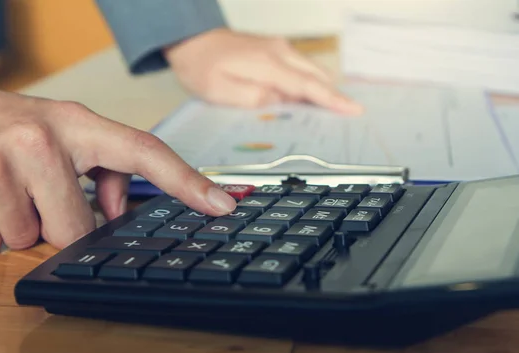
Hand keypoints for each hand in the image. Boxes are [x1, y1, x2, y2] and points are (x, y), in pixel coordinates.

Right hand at [0, 53, 236, 255]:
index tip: (224, 205)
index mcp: (75, 125)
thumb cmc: (7, 124)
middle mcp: (38, 140)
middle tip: (32, 189)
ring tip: (1, 188)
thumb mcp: (60, 133)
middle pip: (77, 229)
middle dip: (57, 222)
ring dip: (17, 225)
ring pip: (29, 241)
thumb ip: (102, 171)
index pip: (144, 152)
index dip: (188, 182)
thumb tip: (117, 213)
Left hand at [163, 28, 362, 113]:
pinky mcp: (276, 50)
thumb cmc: (202, 67)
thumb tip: (280, 102)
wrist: (192, 39)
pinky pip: (301, 68)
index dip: (332, 100)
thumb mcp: (221, 91)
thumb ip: (254, 99)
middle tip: (347, 119)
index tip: (353, 110)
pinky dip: (309, 83)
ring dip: (322, 90)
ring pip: (312, 71)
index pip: (308, 85)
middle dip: (333, 97)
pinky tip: (307, 100)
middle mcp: (280, 52)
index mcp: (268, 64)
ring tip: (331, 114)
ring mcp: (279, 48)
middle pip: (317, 76)